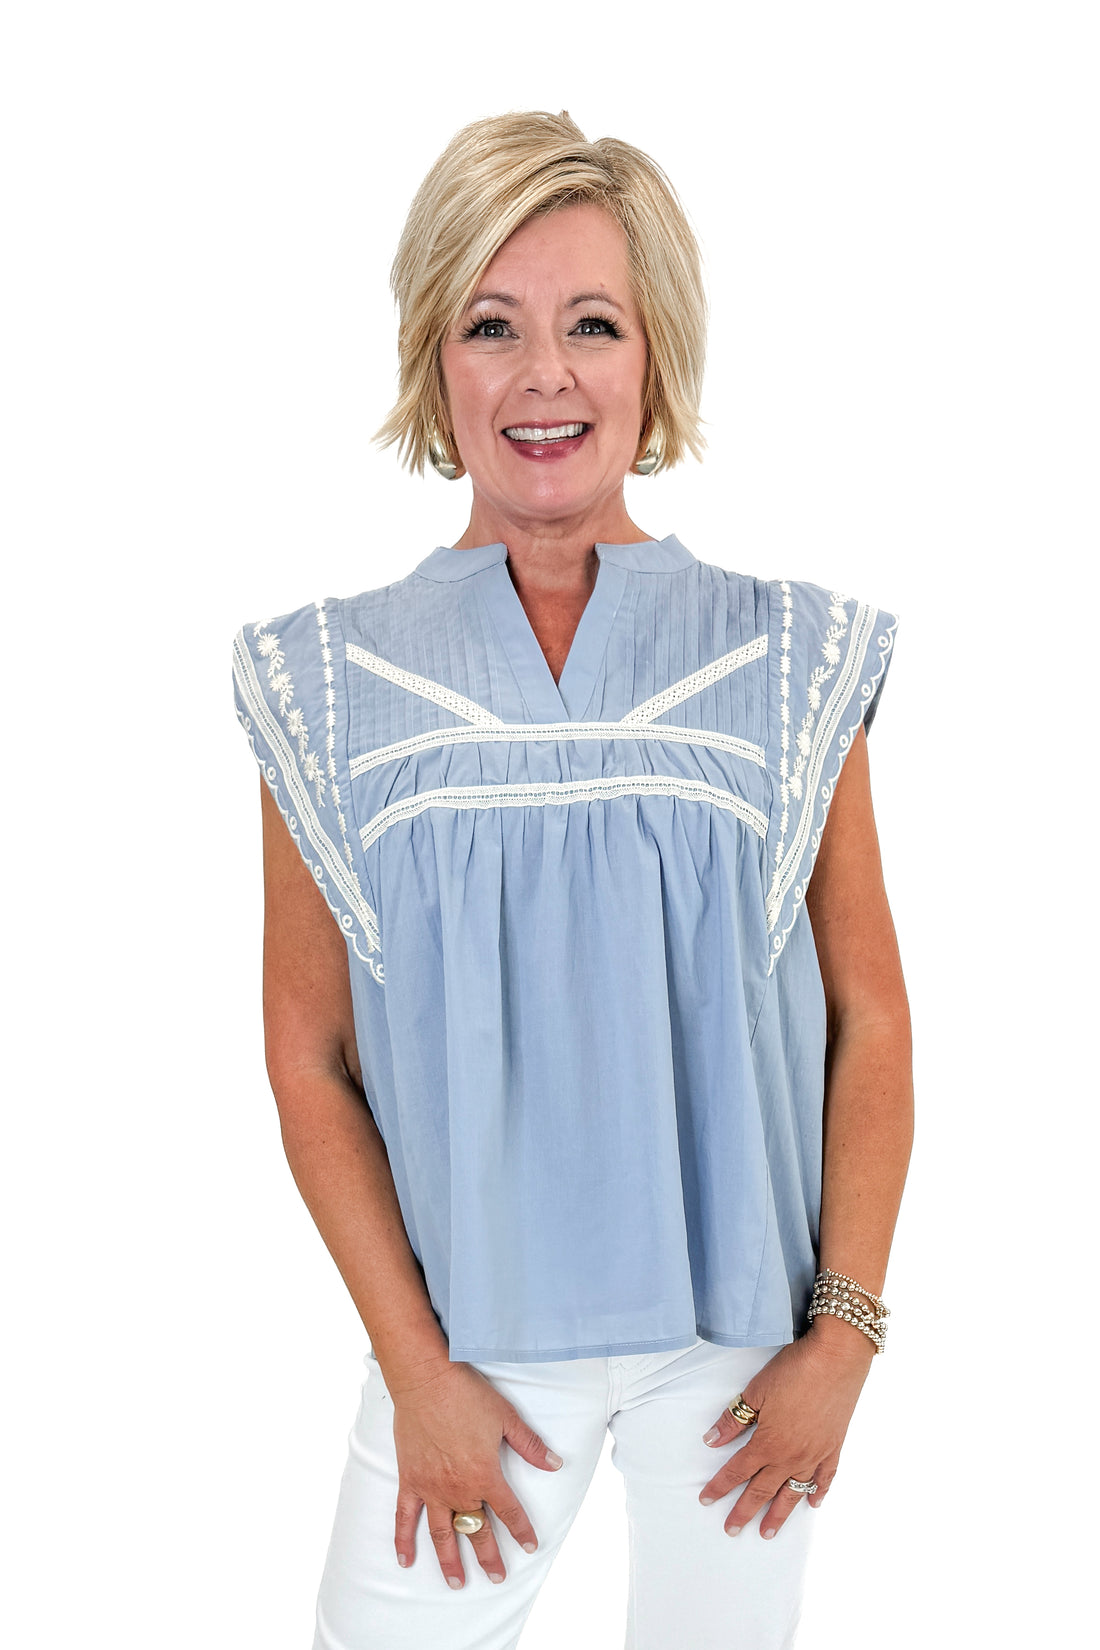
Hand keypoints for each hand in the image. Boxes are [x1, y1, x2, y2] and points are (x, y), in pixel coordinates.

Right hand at [389, 1360, 563, 1588]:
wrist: (426, 1381)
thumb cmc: (467, 1395)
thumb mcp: (506, 1417)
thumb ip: (530, 1445)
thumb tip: (555, 1463)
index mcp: (485, 1475)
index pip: (509, 1511)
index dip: (521, 1530)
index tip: (530, 1547)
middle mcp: (458, 1489)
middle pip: (477, 1530)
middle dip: (489, 1556)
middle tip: (497, 1577)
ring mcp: (431, 1488)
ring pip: (442, 1533)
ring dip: (449, 1560)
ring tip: (456, 1583)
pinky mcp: (409, 1480)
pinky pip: (405, 1517)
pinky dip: (403, 1540)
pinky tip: (405, 1559)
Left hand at [697, 1326, 874, 1537]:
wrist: (837, 1359)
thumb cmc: (794, 1371)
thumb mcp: (756, 1391)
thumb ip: (734, 1419)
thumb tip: (711, 1440)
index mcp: (769, 1443)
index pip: (737, 1471)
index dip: (720, 1486)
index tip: (706, 1500)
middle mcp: (792, 1456)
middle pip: (763, 1490)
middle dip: (745, 1511)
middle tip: (731, 1530)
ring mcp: (815, 1455)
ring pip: (793, 1492)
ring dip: (779, 1514)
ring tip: (768, 1532)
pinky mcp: (834, 1447)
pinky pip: (825, 1478)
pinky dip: (818, 1493)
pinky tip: (813, 1504)